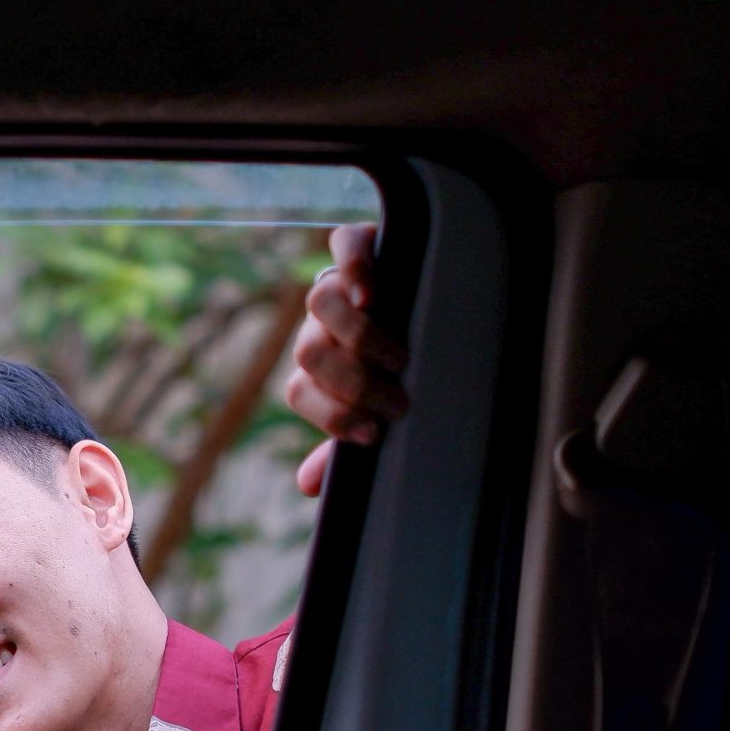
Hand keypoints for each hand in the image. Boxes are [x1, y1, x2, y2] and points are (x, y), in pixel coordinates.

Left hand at [286, 222, 411, 496]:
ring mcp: (338, 285)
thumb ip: (346, 436)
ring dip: (359, 337)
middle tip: (398, 402)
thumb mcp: (379, 403)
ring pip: (321, 304)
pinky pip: (345, 246)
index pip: (301, 394)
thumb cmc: (401, 368)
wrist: (428, 296)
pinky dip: (354, 267)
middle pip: (309, 355)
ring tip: (398, 358)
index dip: (333, 417)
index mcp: (317, 367)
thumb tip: (307, 484)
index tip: (375, 434)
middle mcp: (319, 327)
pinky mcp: (361, 246)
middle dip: (354, 386)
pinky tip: (371, 293)